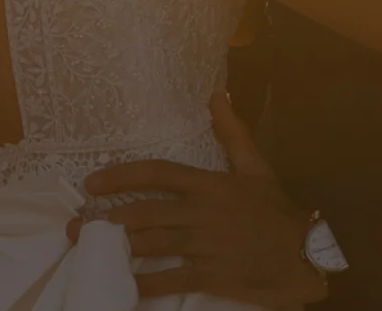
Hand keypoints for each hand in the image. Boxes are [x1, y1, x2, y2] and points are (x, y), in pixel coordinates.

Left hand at [69, 94, 328, 304]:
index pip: (157, 173)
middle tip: (76, 223)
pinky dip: (143, 285)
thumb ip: (233, 132)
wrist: (306, 255)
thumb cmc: (277, 211)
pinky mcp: (211, 275)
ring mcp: (205, 246)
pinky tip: (122, 287)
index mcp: (210, 184)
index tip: (91, 182)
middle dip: (105, 217)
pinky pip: (169, 280)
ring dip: (115, 247)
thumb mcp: (257, 166)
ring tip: (86, 248)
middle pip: (144, 212)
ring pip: (150, 244)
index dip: (120, 175)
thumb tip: (217, 94)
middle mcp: (202, 213)